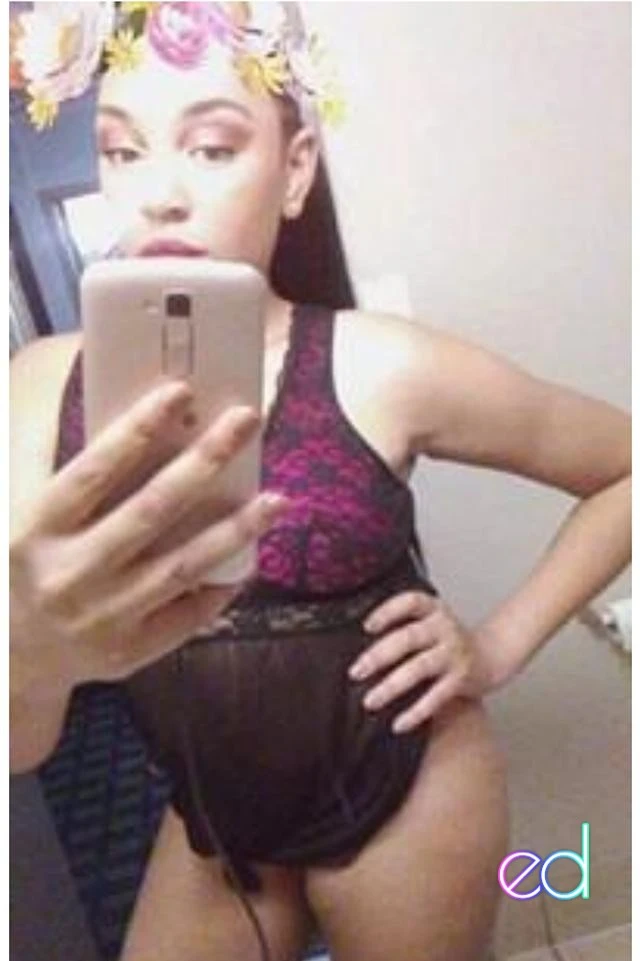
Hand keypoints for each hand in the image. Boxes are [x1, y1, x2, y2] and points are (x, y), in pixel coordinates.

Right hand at [10, 381, 289, 693]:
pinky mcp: (130, 650)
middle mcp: (71, 574)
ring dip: (235, 529)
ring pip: (183, 565)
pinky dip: (223, 584)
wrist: (14, 658)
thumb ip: (82, 484)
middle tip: (245, 420)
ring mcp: (103, 616)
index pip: (93, 471)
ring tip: (276, 499)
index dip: (137, 429)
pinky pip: (189, 613)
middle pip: (151, 510)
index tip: (179, 392)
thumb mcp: (34, 523)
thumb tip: (155, 430)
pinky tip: (251, 556)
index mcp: (38, 530)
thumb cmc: (33, 569)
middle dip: (204, 461)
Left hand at [347, 589, 498, 733]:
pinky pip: (436, 697)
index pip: (410, 602)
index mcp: (434, 610)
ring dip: (391, 686)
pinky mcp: (462, 679)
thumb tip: (360, 651)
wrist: (492, 655)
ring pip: (419, 668)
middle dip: (378, 656)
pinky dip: (416, 712)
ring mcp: (454, 653)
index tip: (367, 627)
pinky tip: (399, 723)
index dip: (387, 612)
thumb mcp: (431, 623)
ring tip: (370, 701)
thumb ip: (404, 628)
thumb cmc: (449, 641)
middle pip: (408, 638)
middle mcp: (445, 628)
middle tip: (356, 672)